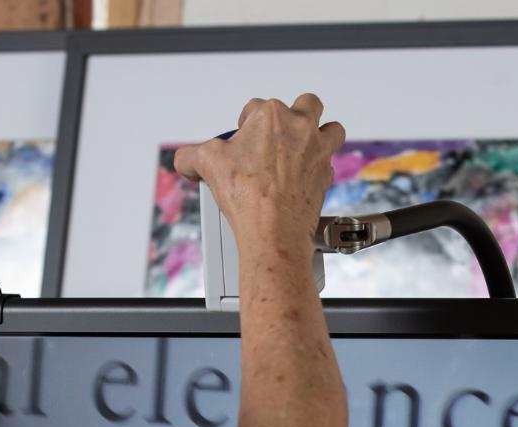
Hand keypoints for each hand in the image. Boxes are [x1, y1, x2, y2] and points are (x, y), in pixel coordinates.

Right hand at [174, 93, 345, 251]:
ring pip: (333, 130)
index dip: (245, 123)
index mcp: (271, 116)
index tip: (242, 139)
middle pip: (307, 104)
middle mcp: (300, 128)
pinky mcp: (326, 178)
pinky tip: (307, 178)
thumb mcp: (207, 166)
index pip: (256, 107)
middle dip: (296, 113)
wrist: (273, 231)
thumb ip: (191, 156)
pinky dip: (320, 170)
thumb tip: (184, 160)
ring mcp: (317, 153)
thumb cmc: (247, 196)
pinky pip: (330, 166)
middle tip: (282, 132)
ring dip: (322, 135)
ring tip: (307, 147)